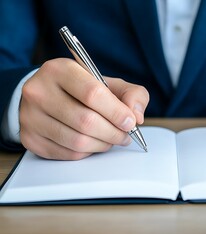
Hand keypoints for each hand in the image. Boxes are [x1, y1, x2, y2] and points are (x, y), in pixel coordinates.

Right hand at [19, 58, 148, 159]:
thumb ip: (131, 93)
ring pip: (77, 141)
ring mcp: (31, 117)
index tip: (131, 122)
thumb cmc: (81, 90)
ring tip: (112, 139)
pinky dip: (88, 152)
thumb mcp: (108, 82)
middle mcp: (40, 91)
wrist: (45, 95)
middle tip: (125, 136)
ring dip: (103, 144)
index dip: (117, 112)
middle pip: (86, 121)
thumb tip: (137, 116)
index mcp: (60, 70)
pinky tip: (94, 143)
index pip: (93, 94)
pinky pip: (68, 153)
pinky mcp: (30, 139)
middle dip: (113, 133)